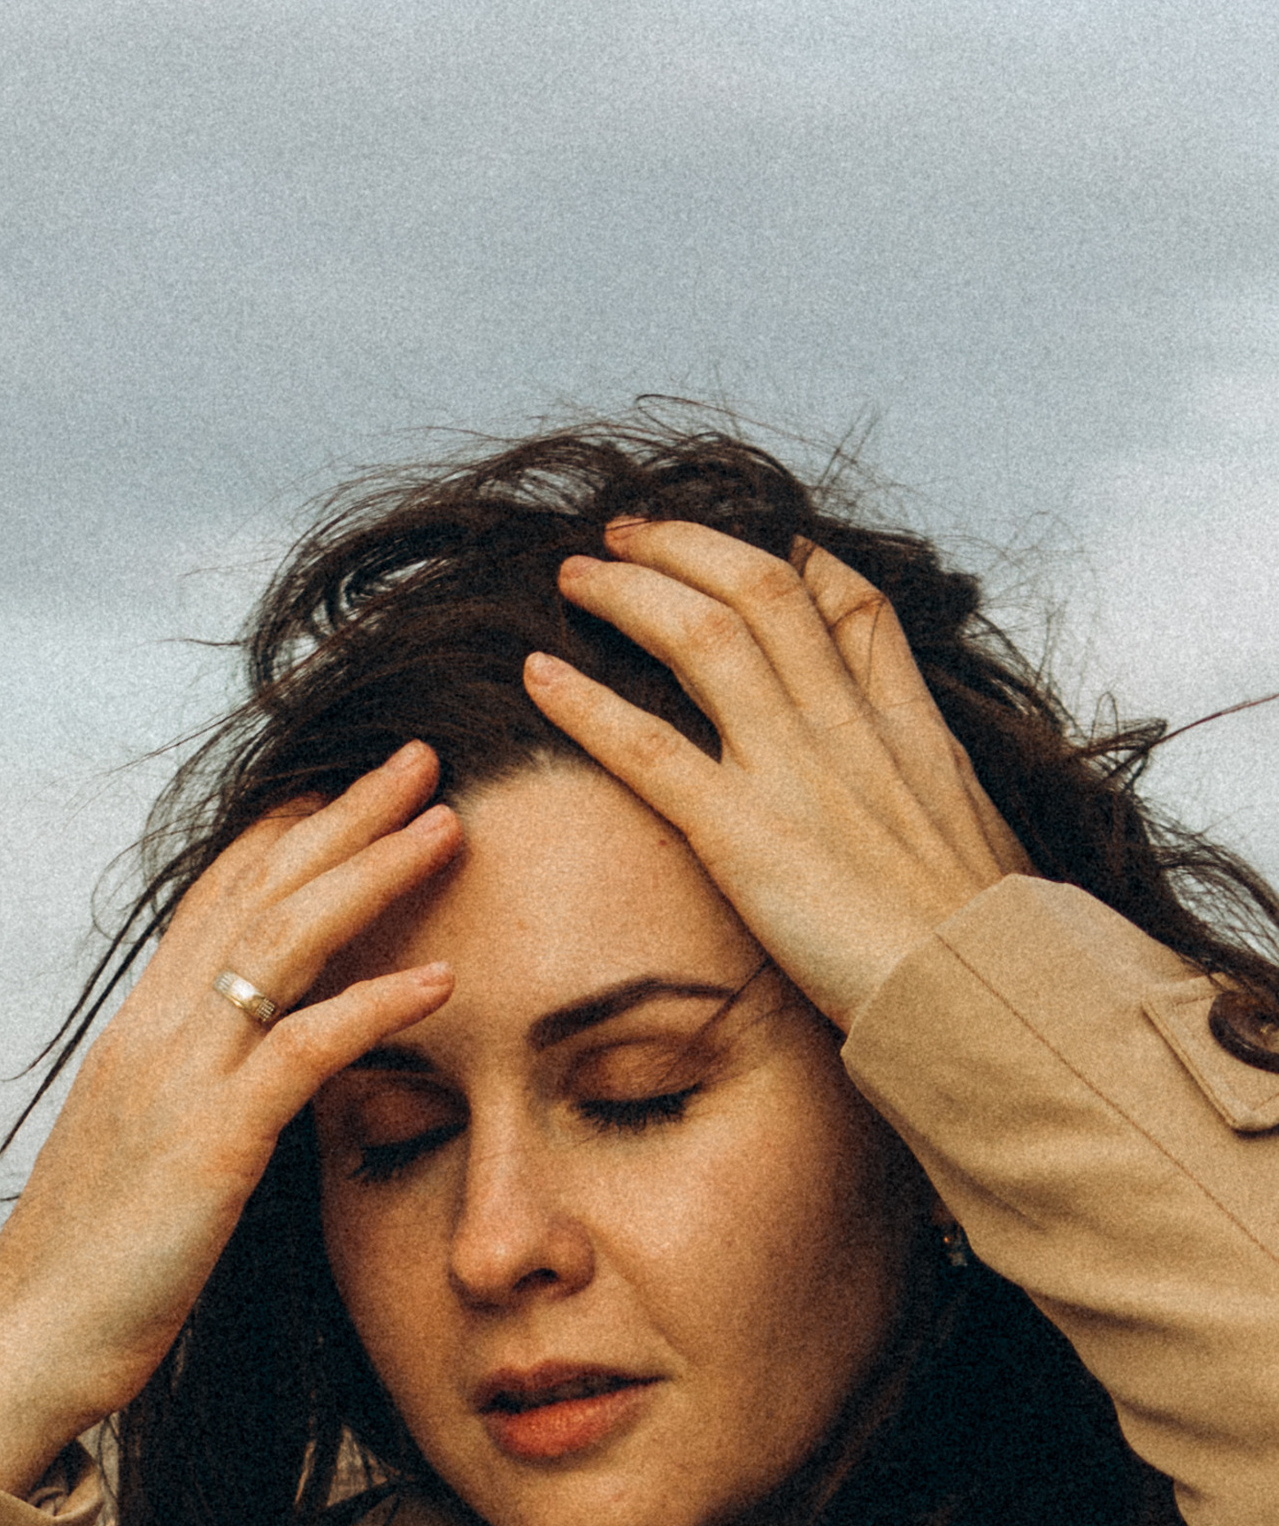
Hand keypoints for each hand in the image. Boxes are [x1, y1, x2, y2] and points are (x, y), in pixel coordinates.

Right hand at [0, 743, 462, 1492]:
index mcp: (138, 1036)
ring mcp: (176, 1081)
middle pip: (257, 893)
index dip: (283, 835)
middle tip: (420, 758)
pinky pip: (302, 1052)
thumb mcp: (143, 1161)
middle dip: (342, 817)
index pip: (214, 902)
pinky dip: (375, 1006)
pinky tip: (443, 977)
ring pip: (283, 943)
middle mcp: (153, 1035)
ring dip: (371, 874)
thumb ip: (191, 1104)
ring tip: (447, 825)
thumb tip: (246, 1088)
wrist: (28, 1345)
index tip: (345, 786)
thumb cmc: (91, 1274)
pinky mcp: (209, 1143)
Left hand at [524, 521, 1029, 1027]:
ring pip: (701, 637)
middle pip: (760, 591)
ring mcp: (793, 772)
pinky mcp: (742, 834)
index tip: (762, 547)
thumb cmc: (988, 946)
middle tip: (626, 534)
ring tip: (574, 576)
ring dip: (628, 593)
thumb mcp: (987, 836)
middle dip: (686, 547)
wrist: (980, 991)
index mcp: (907, 729)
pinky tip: (537, 674)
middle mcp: (846, 729)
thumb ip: (946, 791)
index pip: (854, 609)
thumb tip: (941, 779)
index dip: (800, 564)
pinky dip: (586, 703)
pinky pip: (648, 748)